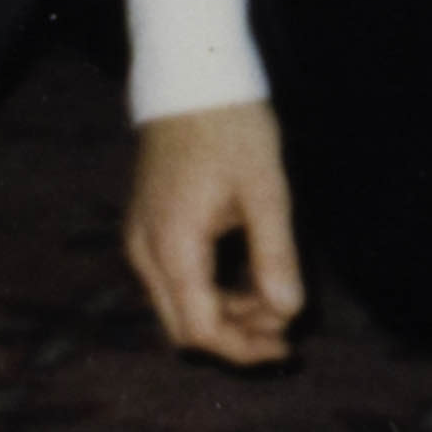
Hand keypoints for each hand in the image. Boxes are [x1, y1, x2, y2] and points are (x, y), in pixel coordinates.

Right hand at [120, 100, 302, 366]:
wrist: (192, 83)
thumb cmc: (233, 129)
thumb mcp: (266, 190)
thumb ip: (275, 254)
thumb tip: (288, 312)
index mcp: (172, 247)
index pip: (199, 330)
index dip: (242, 348)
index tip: (287, 346)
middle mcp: (145, 253)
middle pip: (183, 327)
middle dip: (235, 338)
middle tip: (286, 331)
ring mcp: (142, 242)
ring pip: (178, 307)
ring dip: (225, 316)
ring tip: (276, 302)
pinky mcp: (149, 230)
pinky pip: (176, 282)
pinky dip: (211, 293)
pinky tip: (250, 282)